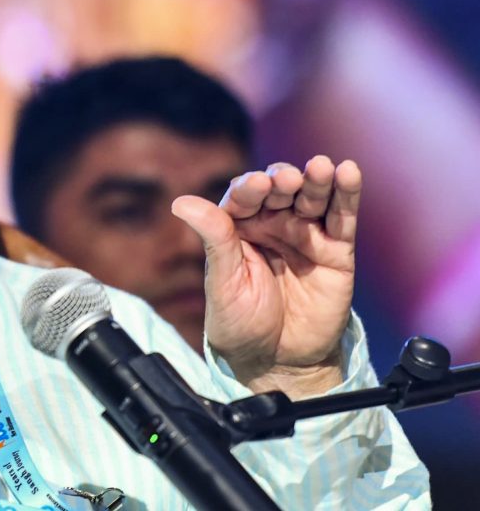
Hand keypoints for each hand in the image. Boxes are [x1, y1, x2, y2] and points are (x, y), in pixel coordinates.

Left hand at [171, 155, 360, 398]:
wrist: (276, 361)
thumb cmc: (241, 323)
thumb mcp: (222, 283)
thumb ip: (214, 240)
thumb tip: (180, 203)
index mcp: (238, 229)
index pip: (243, 198)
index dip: (249, 189)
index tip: (255, 186)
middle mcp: (272, 225)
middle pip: (280, 191)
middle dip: (283, 180)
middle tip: (286, 180)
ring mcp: (304, 234)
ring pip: (312, 197)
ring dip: (317, 180)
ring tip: (321, 168)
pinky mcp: (335, 250)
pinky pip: (341, 217)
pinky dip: (346, 193)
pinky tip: (348, 172)